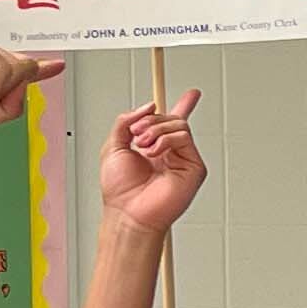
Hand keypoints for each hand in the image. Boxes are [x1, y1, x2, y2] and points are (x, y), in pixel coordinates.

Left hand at [99, 89, 206, 231]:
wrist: (128, 212)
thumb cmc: (120, 191)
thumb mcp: (113, 146)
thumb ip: (126, 121)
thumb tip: (149, 106)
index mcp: (154, 148)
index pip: (172, 123)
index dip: (184, 106)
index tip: (192, 95)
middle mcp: (171, 153)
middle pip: (172, 118)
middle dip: (150, 120)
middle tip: (136, 135)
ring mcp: (183, 159)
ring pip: (178, 124)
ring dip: (155, 129)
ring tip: (143, 146)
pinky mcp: (194, 167)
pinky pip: (184, 137)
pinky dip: (166, 139)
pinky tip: (154, 152)